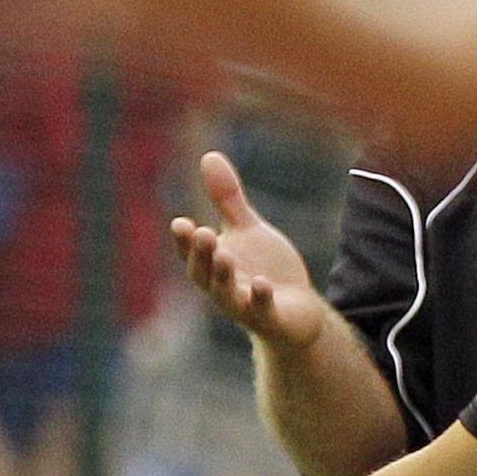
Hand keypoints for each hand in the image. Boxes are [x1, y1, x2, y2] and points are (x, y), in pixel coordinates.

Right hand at [170, 154, 325, 349]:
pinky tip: (261, 283)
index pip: (192, 253)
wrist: (296, 311)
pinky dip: (259, 298)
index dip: (184, 241)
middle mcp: (223, 288)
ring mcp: (245, 306)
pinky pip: (261, 311)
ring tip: (225, 255)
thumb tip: (209, 156)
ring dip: (224, 276)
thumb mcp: (247, 230)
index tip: (180, 223)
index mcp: (213, 265)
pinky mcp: (270, 319)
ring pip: (227, 295)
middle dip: (202, 254)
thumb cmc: (265, 270)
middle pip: (204, 274)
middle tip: (203, 233)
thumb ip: (227, 199)